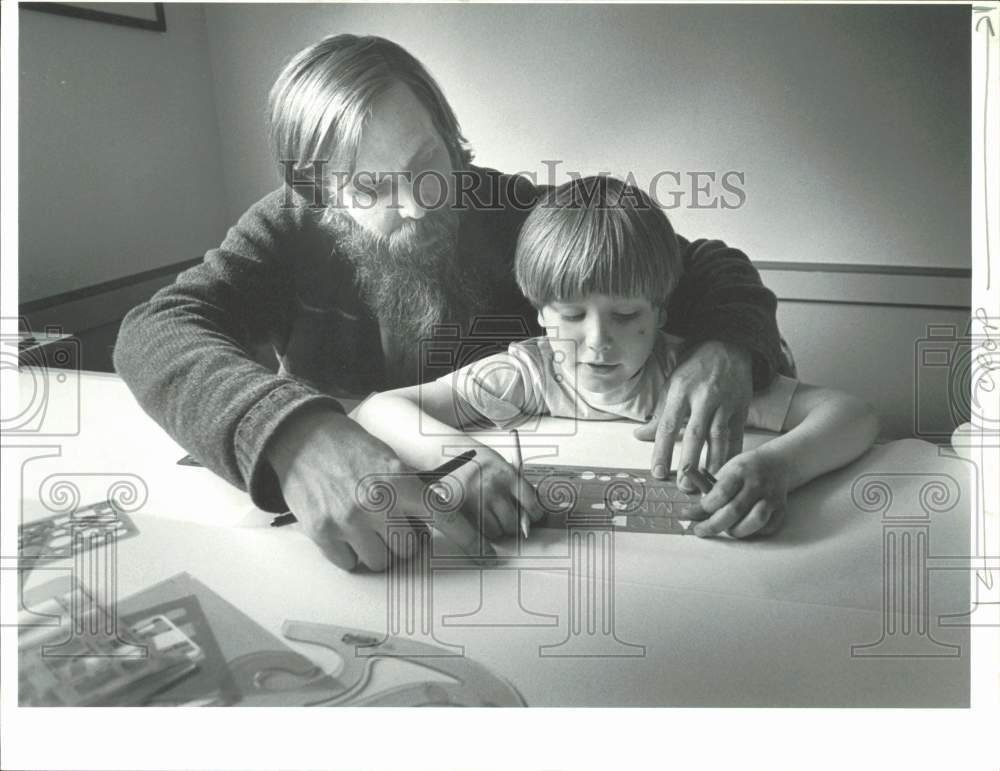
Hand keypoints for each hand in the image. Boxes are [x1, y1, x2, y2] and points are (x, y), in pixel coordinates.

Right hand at [267, 406, 493, 570]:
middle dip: (407, 542)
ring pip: (381, 562)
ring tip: (368, 527)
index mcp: (399, 480)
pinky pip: (350, 563)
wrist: (300, 436)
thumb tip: (427, 524)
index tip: (487, 553)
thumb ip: (409, 490)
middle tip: (395, 527)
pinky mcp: (322, 533)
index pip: (444, 516)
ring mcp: (347, 520)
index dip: (469, 538)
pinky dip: (351, 553)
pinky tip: (345, 530)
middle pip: (409, 549)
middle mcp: (376, 503)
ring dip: (379, 551)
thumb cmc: (349, 446)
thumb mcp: (389, 459)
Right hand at [432, 445, 543, 540]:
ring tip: (492, 517)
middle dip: (515, 524)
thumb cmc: (472, 458)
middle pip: (513, 521)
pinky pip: (479, 533)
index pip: (531, 501)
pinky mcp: (461, 512)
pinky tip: (481, 520)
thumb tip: (529, 507)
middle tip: (512, 520)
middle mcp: (492, 488)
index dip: (535, 512)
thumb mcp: (498, 463)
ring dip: (498, 529)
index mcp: (505, 474)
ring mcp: (476, 502)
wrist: (443, 453)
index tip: (535, 516)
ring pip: (497, 530)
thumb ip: (514, 483)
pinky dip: (482, 532)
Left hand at [633, 340, 752, 491]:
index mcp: (681, 391)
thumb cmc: (694, 370)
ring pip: (719, 438)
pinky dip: (731, 456)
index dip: (662, 451)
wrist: (728, 347)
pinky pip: (736, 437)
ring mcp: (725, 403)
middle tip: (683, 485)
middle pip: (695, 434)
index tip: (658, 472)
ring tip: (706, 487)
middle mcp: (704, 397)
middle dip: (689, 462)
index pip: (668, 425)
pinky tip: (726, 473)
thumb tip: (639, 436)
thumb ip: (658, 415)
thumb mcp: (672, 386)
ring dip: (712, 464)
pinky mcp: (741, 409)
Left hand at [689, 448, 787, 537]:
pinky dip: (754, 533)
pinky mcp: (781, 509)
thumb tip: (691, 514)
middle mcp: (757, 483)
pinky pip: (768, 528)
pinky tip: (744, 528)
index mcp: (740, 471)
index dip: (707, 506)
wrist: (776, 463)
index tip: (697, 511)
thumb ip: (710, 492)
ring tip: (727, 530)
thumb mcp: (726, 472)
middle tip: (700, 530)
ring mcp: (772, 497)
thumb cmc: (744, 470)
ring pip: (755, 521)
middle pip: (735, 510)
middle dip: (714, 525)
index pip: (722, 492)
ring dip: (737, 531)